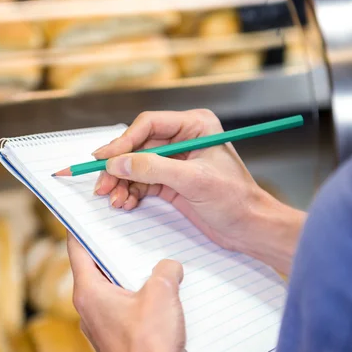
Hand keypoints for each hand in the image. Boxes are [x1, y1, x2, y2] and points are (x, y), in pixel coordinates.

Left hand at [67, 234, 205, 351]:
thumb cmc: (150, 343)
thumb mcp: (162, 293)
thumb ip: (166, 270)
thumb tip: (170, 267)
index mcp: (89, 293)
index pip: (77, 250)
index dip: (82, 229)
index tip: (85, 214)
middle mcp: (88, 311)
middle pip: (97, 271)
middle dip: (115, 254)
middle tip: (132, 235)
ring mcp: (101, 330)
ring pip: (112, 294)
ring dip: (130, 280)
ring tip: (154, 267)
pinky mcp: (116, 344)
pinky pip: (123, 313)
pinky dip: (137, 302)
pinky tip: (161, 301)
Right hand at [93, 109, 305, 273]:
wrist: (249, 227)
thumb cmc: (235, 200)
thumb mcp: (193, 180)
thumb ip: (154, 168)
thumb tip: (118, 162)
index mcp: (195, 125)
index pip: (149, 124)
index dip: (123, 142)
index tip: (103, 159)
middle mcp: (183, 139)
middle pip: (138, 146)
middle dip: (119, 167)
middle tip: (101, 185)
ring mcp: (176, 161)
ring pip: (137, 166)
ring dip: (122, 183)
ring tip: (114, 200)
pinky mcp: (172, 182)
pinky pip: (143, 183)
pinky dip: (131, 193)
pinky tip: (125, 203)